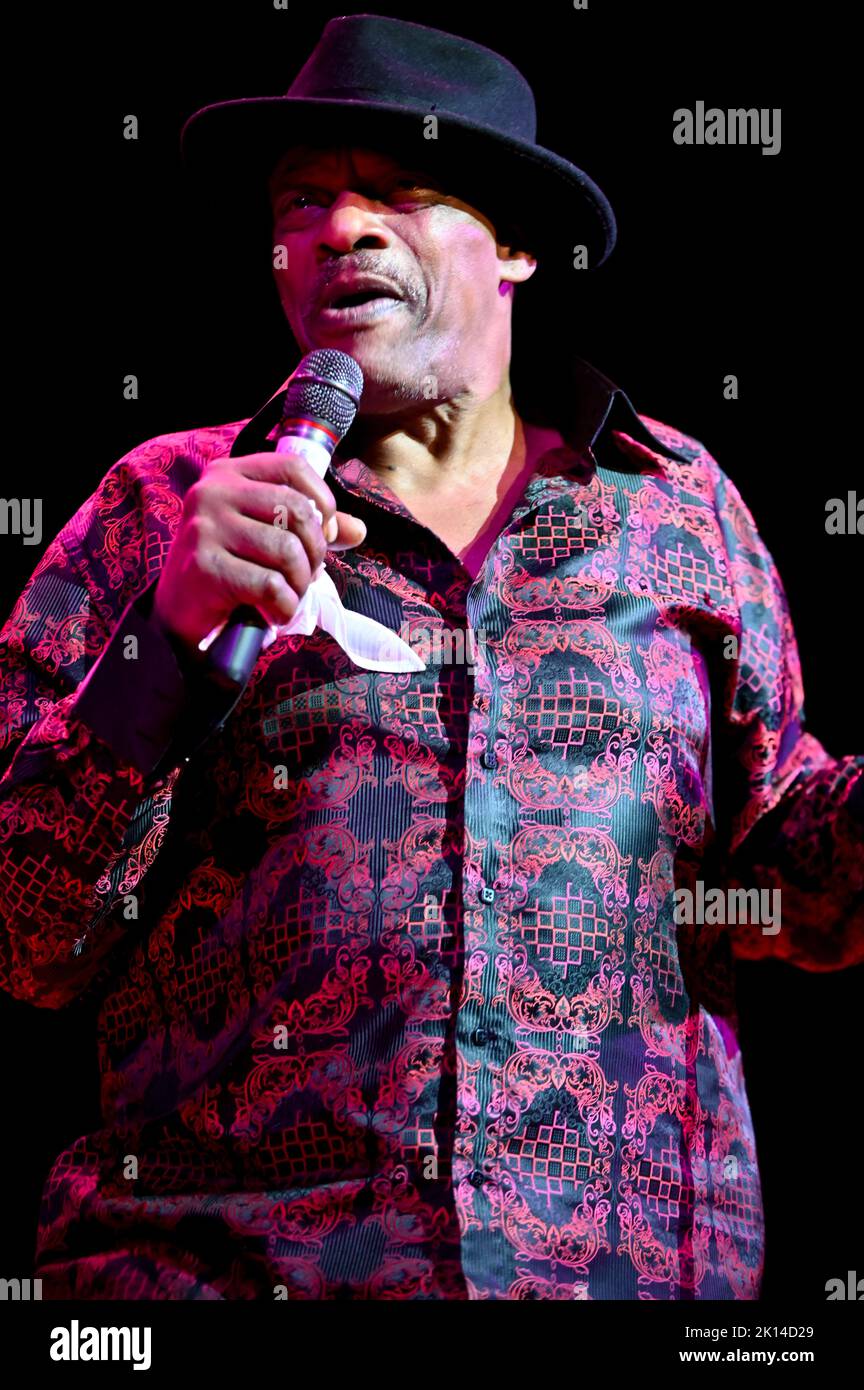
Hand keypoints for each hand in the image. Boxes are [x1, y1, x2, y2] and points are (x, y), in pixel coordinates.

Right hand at [152, 451, 366, 653]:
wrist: (179, 612)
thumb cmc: (228, 568)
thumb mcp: (265, 536)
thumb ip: (309, 527)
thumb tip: (359, 529)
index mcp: (228, 473)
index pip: (292, 467)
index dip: (322, 501)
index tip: (325, 534)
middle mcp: (213, 492)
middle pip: (295, 510)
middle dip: (314, 551)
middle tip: (306, 576)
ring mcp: (205, 528)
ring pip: (287, 550)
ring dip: (300, 584)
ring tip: (288, 597)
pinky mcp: (204, 567)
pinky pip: (270, 586)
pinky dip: (284, 607)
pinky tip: (274, 614)